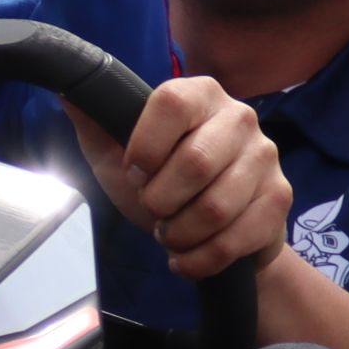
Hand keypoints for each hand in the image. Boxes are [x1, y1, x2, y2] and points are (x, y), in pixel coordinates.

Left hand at [74, 76, 287, 283]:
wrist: (214, 228)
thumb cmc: (164, 182)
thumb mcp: (118, 152)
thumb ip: (97, 123)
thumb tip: (68, 89)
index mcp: (199, 94)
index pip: (171, 103)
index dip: (145, 146)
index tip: (135, 170)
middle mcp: (240, 117)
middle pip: (195, 163)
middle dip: (160, 202)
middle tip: (155, 209)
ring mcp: (266, 157)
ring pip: (216, 208)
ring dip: (179, 234)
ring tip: (172, 232)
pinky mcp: (280, 198)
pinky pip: (234, 240)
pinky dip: (200, 260)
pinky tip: (189, 256)